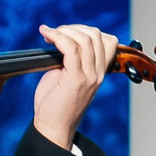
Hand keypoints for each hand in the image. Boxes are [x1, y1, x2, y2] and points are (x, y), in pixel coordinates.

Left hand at [30, 23, 116, 152]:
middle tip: (55, 34)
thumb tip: (61, 38)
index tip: (67, 34)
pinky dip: (57, 37)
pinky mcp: (76, 79)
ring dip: (64, 31)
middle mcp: (98, 73)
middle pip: (96, 35)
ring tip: (49, 35)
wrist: (53, 127)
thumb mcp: (68, 75)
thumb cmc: (56, 102)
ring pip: (85, 39)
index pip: (107, 40)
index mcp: (100, 71)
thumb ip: (71, 59)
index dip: (87, 31)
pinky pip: (71, 48)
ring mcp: (89, 76)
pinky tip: (47, 35)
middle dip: (73, 28)